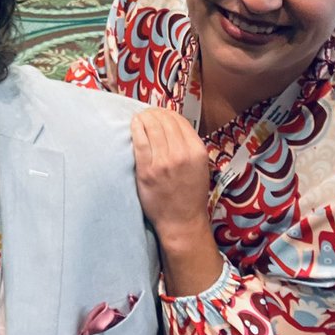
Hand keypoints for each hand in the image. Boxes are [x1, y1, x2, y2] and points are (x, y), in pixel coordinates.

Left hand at [130, 107, 211, 237]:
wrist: (182, 221)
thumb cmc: (190, 195)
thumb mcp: (200, 167)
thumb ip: (189, 146)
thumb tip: (172, 124)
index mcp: (198, 152)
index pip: (180, 121)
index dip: (168, 113)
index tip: (160, 113)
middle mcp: (182, 155)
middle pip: (165, 121)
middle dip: (154, 113)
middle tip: (147, 113)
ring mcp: (164, 162)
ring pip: (152, 127)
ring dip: (144, 117)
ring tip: (139, 117)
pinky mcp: (147, 170)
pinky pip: (140, 141)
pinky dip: (136, 128)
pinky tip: (134, 124)